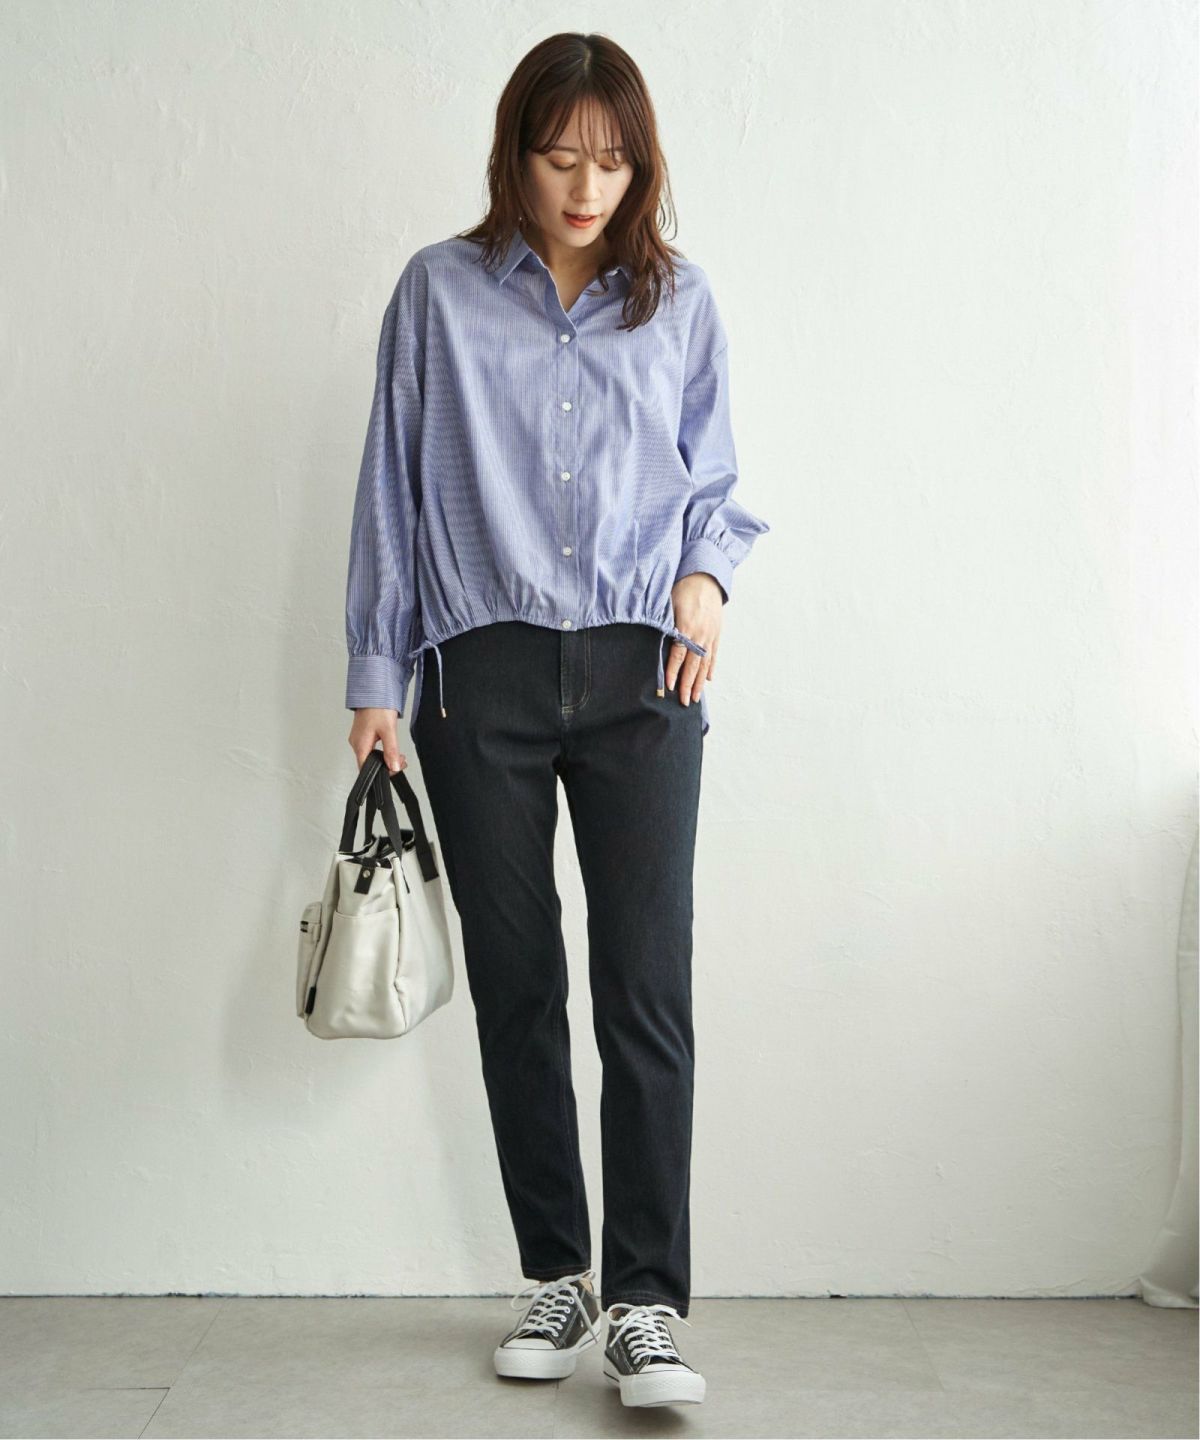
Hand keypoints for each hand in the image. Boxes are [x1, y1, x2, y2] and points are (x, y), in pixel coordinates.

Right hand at [349, 707, 407, 774]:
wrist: (373, 689)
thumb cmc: (377, 706)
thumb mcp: (388, 730)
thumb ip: (391, 751)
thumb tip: (394, 767)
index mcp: (360, 745)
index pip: (366, 769)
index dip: (381, 773)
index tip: (395, 769)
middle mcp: (357, 743)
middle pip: (370, 763)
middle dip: (387, 764)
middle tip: (401, 760)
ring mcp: (359, 737)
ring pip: (371, 755)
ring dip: (385, 756)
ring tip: (398, 753)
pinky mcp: (363, 732)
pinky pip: (371, 747)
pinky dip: (382, 749)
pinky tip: (390, 745)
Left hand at [666, 573, 722, 708]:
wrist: (706, 577)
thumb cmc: (683, 588)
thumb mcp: (669, 603)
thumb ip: (664, 623)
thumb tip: (655, 641)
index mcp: (686, 626)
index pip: (678, 654)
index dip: (673, 671)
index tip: (670, 686)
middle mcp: (700, 634)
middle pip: (693, 665)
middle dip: (688, 685)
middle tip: (685, 702)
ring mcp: (710, 635)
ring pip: (704, 663)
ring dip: (700, 682)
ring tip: (697, 697)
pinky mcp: (716, 633)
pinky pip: (713, 654)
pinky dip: (711, 668)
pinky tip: (708, 679)